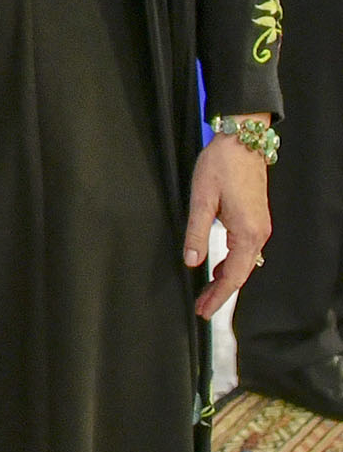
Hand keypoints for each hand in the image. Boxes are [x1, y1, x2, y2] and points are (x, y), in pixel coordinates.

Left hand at [187, 131, 270, 317]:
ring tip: (206, 293)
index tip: (204, 310)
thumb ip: (196, 232)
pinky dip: (230, 264)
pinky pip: (244, 251)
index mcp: (247, 233)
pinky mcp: (255, 219)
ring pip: (243, 263)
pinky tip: (216, 268)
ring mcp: (259, 227)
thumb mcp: (201, 199)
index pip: (233, 275)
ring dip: (225, 279)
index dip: (218, 296)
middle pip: (240, 273)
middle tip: (202, 308)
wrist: (242, 142)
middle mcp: (259, 234)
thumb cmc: (220, 166)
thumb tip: (192, 262)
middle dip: (221, 293)